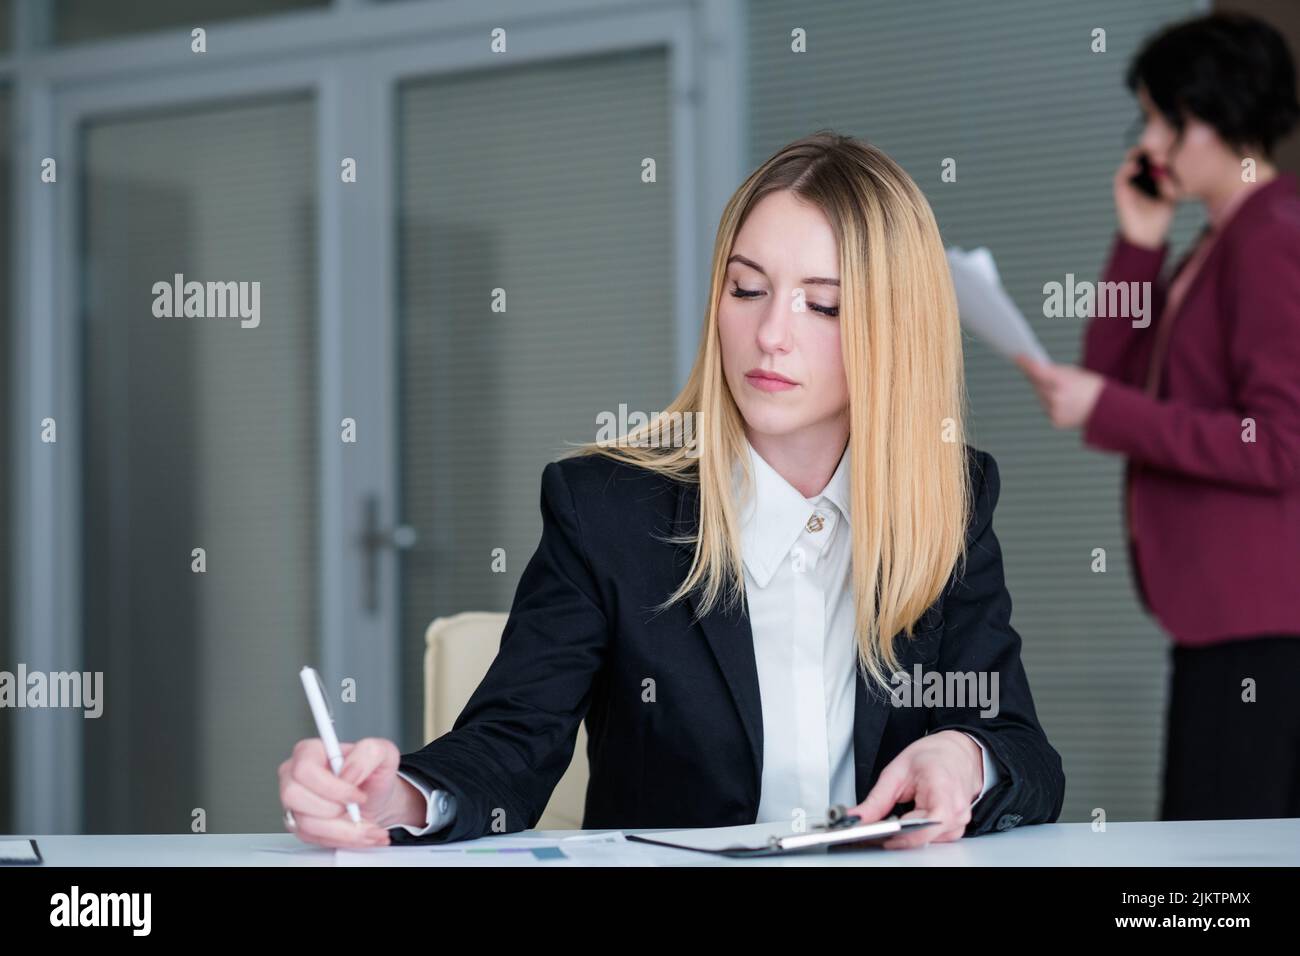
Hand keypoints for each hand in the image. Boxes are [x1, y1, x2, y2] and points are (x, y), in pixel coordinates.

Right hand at [278, 737, 405, 847]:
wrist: (376, 799)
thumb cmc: (374, 774)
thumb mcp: (384, 753)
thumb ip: (368, 753)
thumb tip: (348, 773)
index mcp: (310, 751)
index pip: (305, 770)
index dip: (332, 787)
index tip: (356, 795)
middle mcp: (295, 776)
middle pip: (295, 797)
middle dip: (334, 810)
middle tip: (357, 809)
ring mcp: (294, 803)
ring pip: (305, 823)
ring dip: (343, 830)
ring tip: (366, 826)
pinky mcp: (299, 826)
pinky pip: (313, 839)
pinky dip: (341, 840)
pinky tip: (358, 833)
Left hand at [850, 730, 983, 849]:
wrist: (955, 753)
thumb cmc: (931, 757)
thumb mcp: (896, 772)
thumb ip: (876, 800)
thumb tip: (857, 818)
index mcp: (942, 789)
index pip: (927, 824)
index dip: (903, 834)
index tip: (883, 834)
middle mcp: (956, 809)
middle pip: (924, 835)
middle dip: (900, 833)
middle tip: (881, 824)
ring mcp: (959, 820)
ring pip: (927, 840)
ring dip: (909, 833)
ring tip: (898, 816)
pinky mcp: (956, 827)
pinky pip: (933, 838)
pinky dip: (918, 832)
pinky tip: (910, 820)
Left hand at [1015, 355, 1105, 429]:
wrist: (1108, 410)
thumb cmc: (1092, 388)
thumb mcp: (1075, 373)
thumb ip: (1055, 372)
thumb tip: (1035, 370)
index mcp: (1062, 382)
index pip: (1037, 371)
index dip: (1026, 363)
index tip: (1018, 357)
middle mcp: (1055, 398)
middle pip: (1036, 384)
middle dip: (1035, 377)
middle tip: (1031, 369)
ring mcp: (1054, 411)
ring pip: (1041, 397)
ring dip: (1044, 391)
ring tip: (1058, 388)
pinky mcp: (1055, 421)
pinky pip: (1047, 408)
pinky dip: (1051, 404)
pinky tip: (1064, 402)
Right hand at [1114, 146, 1176, 248]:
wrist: (1147, 234)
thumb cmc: (1160, 216)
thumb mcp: (1170, 194)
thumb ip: (1169, 179)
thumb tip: (1169, 163)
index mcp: (1152, 178)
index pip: (1153, 158)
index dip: (1159, 150)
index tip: (1168, 146)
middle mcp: (1139, 179)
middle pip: (1142, 157)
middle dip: (1148, 149)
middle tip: (1156, 144)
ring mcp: (1129, 184)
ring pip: (1131, 162)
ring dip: (1137, 156)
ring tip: (1145, 152)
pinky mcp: (1121, 190)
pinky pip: (1121, 175)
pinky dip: (1127, 168)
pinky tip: (1136, 166)